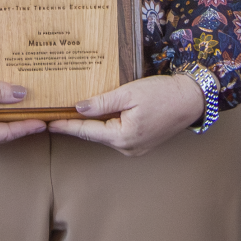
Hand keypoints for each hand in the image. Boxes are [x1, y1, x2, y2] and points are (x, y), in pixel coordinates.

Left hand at [49, 73, 204, 157]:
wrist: (192, 100)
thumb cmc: (164, 94)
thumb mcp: (130, 93)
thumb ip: (103, 102)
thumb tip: (78, 108)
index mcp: (123, 137)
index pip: (86, 131)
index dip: (66, 125)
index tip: (48, 122)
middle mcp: (127, 148)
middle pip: (95, 134)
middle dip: (76, 124)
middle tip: (55, 114)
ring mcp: (135, 148)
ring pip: (106, 134)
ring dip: (92, 124)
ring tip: (71, 112)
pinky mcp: (141, 143)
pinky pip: (117, 133)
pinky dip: (106, 124)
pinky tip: (98, 114)